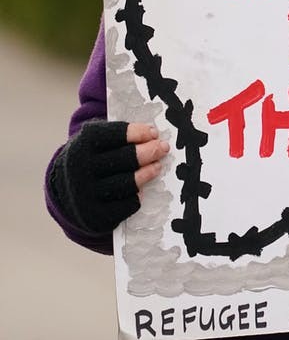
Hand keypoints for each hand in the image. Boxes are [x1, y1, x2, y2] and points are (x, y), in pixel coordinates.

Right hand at [49, 120, 168, 234]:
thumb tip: (153, 136)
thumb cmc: (90, 160)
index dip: (139, 133)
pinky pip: (126, 205)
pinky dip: (137, 196)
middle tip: (163, 148)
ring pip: (127, 183)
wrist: (63, 193)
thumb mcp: (95, 142)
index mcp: (82, 145)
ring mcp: (86, 195)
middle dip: (150, 151)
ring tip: (157, 167)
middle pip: (125, 158)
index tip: (154, 133)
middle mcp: (81, 169)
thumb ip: (120, 136)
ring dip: (147, 173)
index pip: (116, 134)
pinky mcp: (94, 217)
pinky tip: (141, 190)